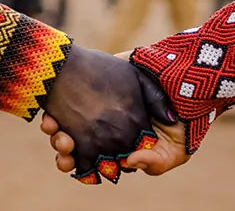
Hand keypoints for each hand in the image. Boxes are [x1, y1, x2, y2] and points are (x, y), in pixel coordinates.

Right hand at [42, 45, 177, 183]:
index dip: (139, 144)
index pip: (146, 147)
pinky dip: (76, 162)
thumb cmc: (99, 68)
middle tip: (108, 139)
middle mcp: (119, 138)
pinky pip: (80, 167)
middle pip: (125, 161)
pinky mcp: (74, 147)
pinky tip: (73, 149)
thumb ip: (155, 98)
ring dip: (99, 160)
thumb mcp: (135, 75)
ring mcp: (96, 144)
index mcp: (136, 122)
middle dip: (120, 155)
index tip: (129, 133)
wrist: (63, 66)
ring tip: (90, 143)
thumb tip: (171, 119)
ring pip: (102, 167)